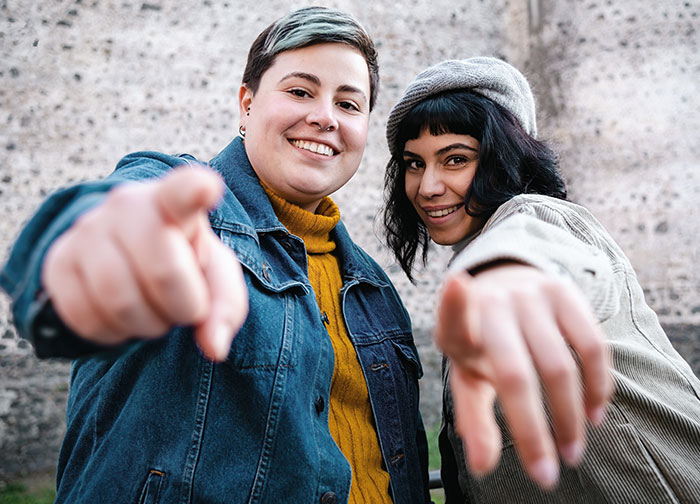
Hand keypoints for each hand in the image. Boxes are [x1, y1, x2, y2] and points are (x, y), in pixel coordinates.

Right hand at [42, 165, 247, 360]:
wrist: (129, 253)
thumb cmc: (184, 261)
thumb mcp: (215, 276)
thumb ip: (225, 308)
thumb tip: (214, 348)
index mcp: (174, 201)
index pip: (182, 191)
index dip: (194, 191)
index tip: (208, 188)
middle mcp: (126, 206)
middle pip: (163, 272)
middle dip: (184, 307)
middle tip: (186, 307)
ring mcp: (87, 231)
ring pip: (120, 301)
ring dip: (148, 324)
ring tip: (156, 311)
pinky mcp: (58, 262)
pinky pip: (85, 318)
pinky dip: (113, 333)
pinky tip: (124, 317)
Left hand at [434, 264, 611, 487]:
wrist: (506, 287)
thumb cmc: (483, 344)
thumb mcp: (468, 376)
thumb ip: (473, 418)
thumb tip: (482, 467)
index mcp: (459, 327)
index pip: (453, 319)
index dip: (453, 305)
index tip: (457, 287)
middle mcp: (493, 304)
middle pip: (515, 375)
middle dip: (533, 431)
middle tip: (550, 473)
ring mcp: (530, 295)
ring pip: (560, 366)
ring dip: (571, 418)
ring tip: (573, 451)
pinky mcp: (565, 292)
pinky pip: (592, 347)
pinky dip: (597, 386)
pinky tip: (594, 413)